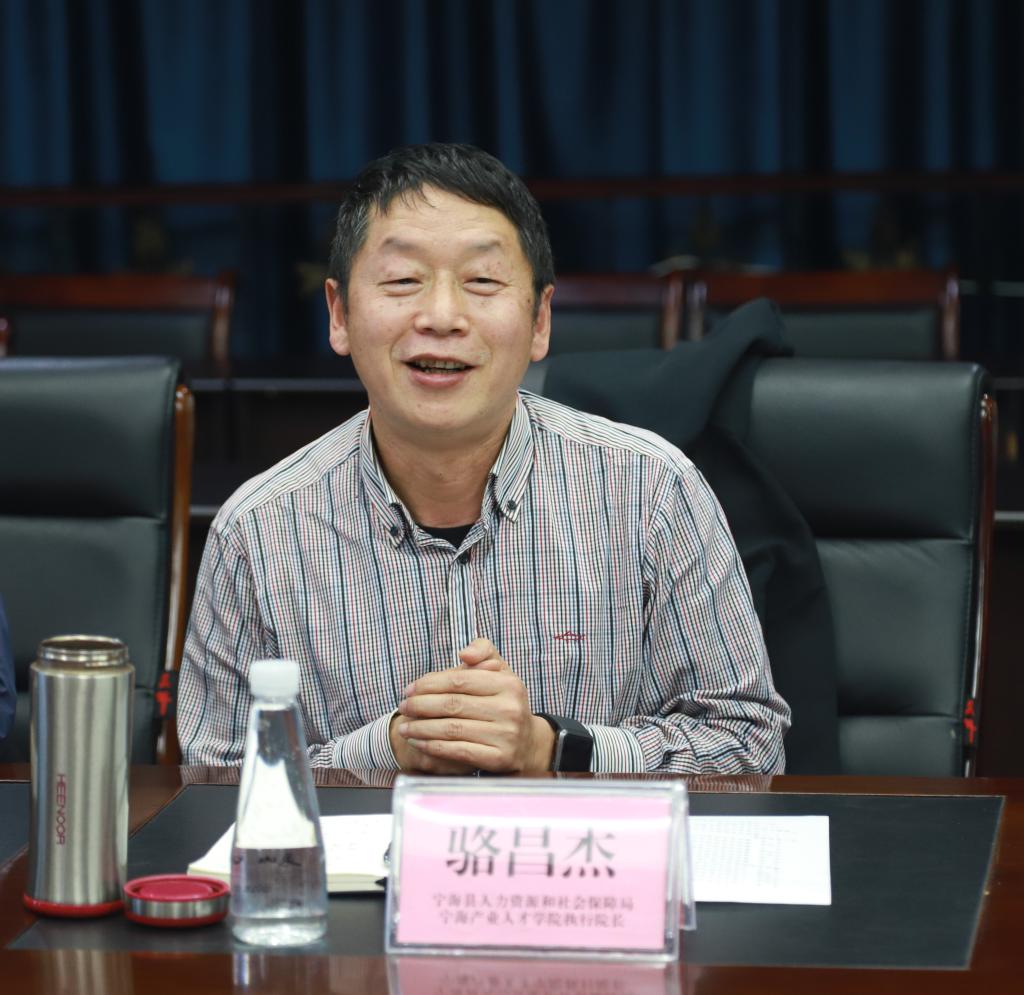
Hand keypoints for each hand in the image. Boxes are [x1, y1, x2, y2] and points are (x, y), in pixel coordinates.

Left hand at [392, 639, 554, 773]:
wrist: (527, 743)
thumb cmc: (504, 702)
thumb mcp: (500, 671)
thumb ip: (483, 651)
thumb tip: (464, 654)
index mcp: (508, 684)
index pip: (459, 680)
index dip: (429, 684)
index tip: (409, 689)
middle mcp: (509, 709)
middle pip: (452, 705)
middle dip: (420, 706)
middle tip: (402, 708)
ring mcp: (506, 736)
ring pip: (451, 729)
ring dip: (421, 728)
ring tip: (404, 727)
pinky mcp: (499, 759)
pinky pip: (458, 752)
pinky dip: (433, 747)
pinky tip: (418, 743)